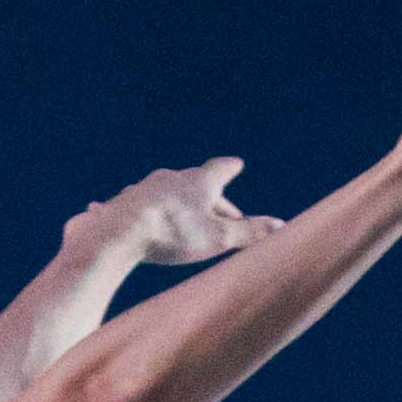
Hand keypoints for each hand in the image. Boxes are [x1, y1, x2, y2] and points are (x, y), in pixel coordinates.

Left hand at [69, 159, 274, 275]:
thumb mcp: (218, 237)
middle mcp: (172, 179)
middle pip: (195, 184)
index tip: (236, 164)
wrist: (121, 232)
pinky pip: (137, 205)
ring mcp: (145, 188)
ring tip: (182, 214)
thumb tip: (281, 226)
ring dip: (177, 203)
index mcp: (199, 183)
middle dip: (209, 197)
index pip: (220, 170)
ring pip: (166, 192)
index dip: (229, 169)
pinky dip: (144, 211)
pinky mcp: (124, 203)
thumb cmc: (174, 233)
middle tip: (221, 211)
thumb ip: (249, 232)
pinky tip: (136, 215)